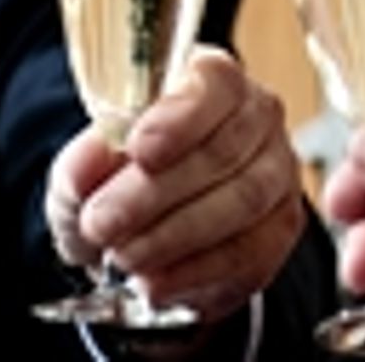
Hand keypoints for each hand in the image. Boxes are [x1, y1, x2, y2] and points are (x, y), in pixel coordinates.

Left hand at [46, 46, 307, 319]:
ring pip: (243, 201)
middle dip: (156, 192)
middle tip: (102, 223)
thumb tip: (89, 162)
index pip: (214, 84)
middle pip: (224, 149)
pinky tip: (154, 281)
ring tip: (123, 257)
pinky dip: (196, 272)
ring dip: (175, 235)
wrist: (140, 232)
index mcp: (213, 81)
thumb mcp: (86, 169)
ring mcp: (278, 173)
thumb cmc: (118, 182)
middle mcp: (258, 119)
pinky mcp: (281, 229)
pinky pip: (251, 252)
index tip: (139, 149)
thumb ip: (83, 163)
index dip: (180, 117)